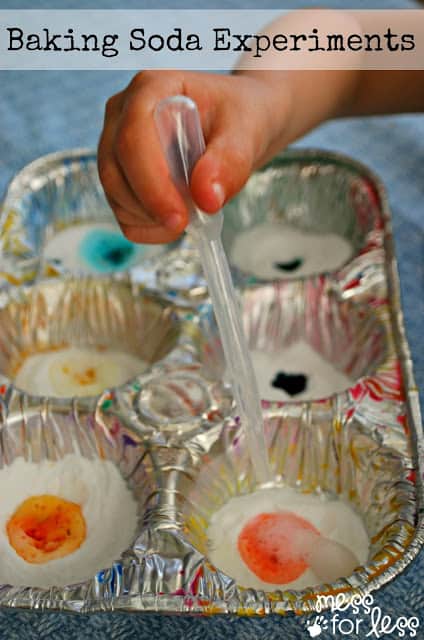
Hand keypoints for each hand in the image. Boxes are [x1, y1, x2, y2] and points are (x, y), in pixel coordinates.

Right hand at [98, 70, 289, 243]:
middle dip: (150, 206)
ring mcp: (115, 145)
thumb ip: (230, 161)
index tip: (180, 216)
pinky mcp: (120, 176)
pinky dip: (148, 228)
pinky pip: (123, 213)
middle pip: (115, 169)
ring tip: (191, 214)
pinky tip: (176, 221)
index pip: (133, 137)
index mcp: (151, 89)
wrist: (237, 126)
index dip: (152, 183)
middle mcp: (123, 113)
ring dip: (150, 217)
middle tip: (186, 224)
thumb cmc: (240, 118)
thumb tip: (207, 199)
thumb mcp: (247, 132)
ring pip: (114, 194)